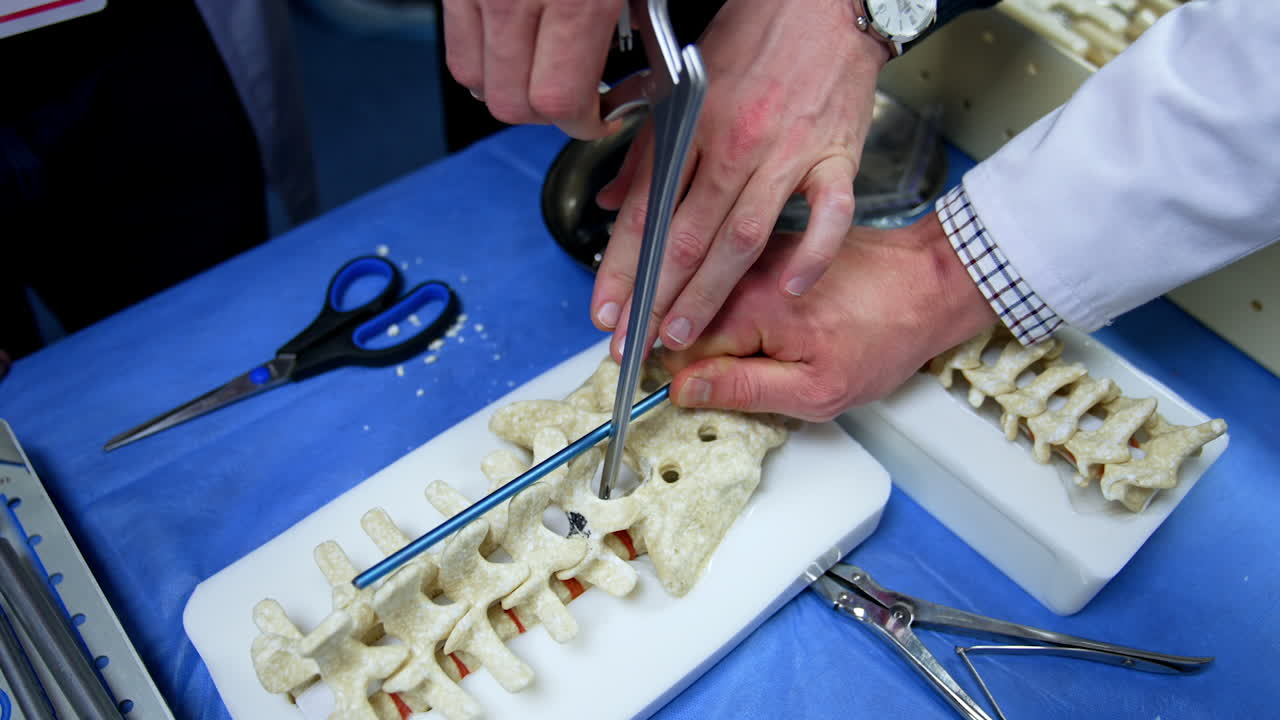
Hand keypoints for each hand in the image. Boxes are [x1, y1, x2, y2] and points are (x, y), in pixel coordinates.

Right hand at [442, 0, 622, 138]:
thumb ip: (634, 18)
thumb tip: (633, 57)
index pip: (560, 100)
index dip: (583, 124)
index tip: (600, 121)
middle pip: (511, 103)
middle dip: (545, 114)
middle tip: (574, 97)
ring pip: (473, 79)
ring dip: (506, 89)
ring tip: (539, 70)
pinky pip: (454, 44)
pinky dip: (479, 58)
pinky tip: (511, 44)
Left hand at [592, 0, 891, 360]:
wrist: (828, 3)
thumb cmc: (756, 36)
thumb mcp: (682, 82)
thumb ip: (647, 148)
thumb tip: (616, 202)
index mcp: (691, 125)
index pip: (646, 211)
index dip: (622, 268)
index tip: (605, 310)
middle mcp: (733, 144)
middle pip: (686, 235)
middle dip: (655, 299)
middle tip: (633, 344)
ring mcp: (787, 154)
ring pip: (742, 236)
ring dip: (710, 292)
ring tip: (683, 333)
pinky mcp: (837, 157)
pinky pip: (829, 215)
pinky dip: (813, 253)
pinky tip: (793, 289)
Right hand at [658, 215, 996, 421]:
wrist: (928, 282)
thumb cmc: (884, 336)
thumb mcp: (815, 389)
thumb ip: (743, 390)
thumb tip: (683, 391)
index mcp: (748, 306)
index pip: (673, 346)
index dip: (677, 376)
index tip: (690, 395)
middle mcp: (742, 269)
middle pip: (677, 316)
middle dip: (684, 349)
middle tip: (721, 379)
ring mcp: (752, 253)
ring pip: (695, 297)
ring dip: (701, 326)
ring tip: (737, 354)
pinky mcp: (764, 248)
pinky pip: (721, 282)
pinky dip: (720, 305)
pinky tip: (749, 327)